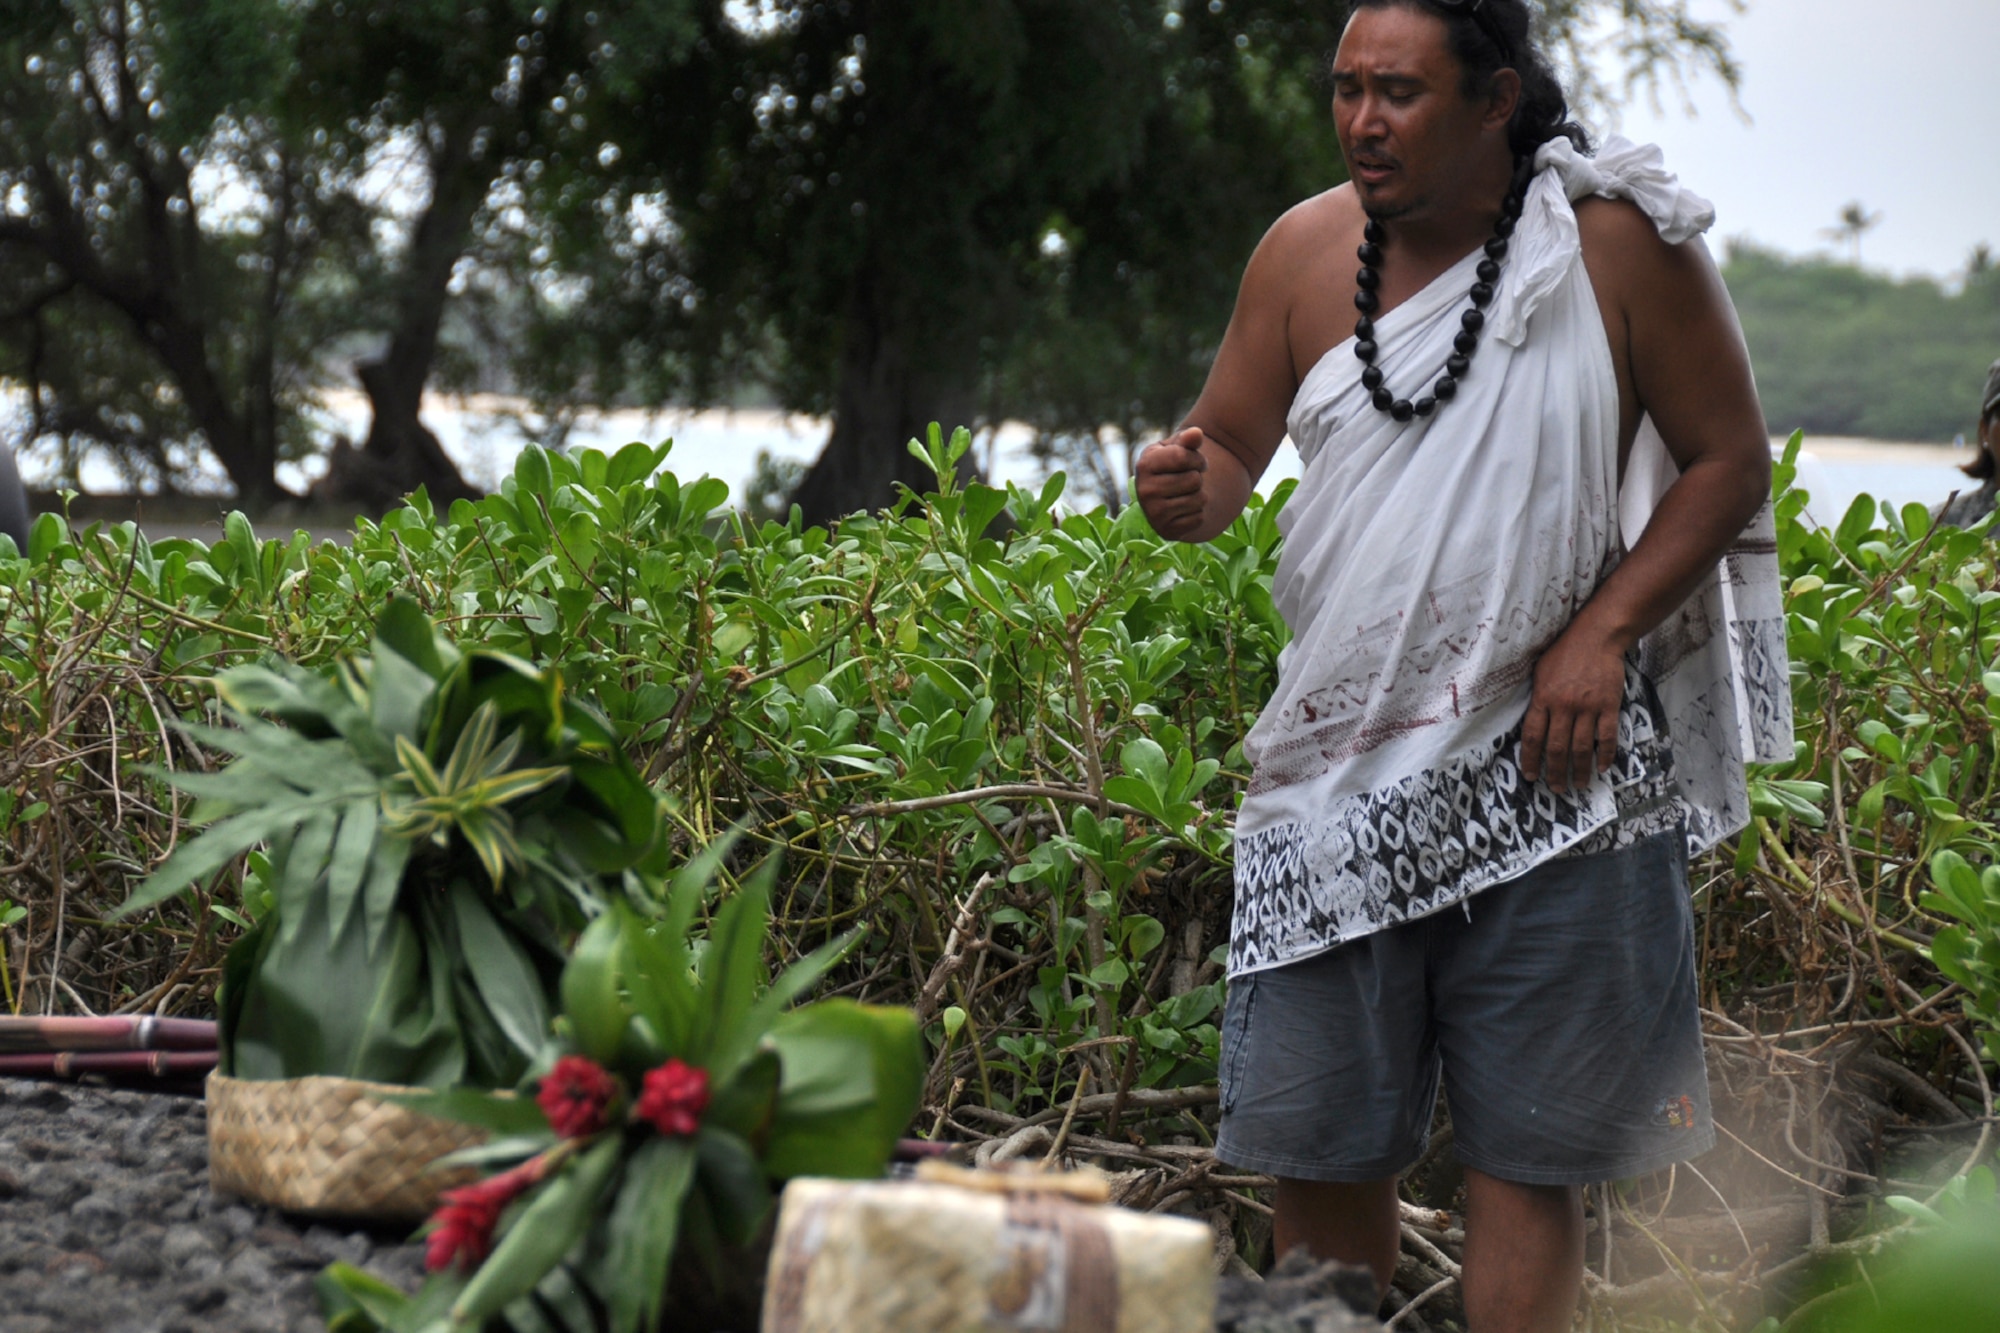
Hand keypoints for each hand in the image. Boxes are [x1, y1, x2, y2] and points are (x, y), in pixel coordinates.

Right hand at [1135, 427, 1208, 540]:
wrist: (1171, 496)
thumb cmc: (1176, 465)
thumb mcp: (1179, 448)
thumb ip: (1188, 439)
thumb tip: (1196, 433)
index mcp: (1144, 465)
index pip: (1183, 457)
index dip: (1197, 458)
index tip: (1194, 462)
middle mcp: (1144, 491)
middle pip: (1194, 480)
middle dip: (1198, 477)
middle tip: (1189, 479)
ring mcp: (1153, 514)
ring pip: (1199, 500)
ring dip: (1200, 495)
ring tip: (1187, 494)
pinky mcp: (1166, 531)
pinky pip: (1199, 519)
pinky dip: (1198, 513)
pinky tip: (1185, 509)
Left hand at [1519, 626, 1626, 793]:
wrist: (1597, 637)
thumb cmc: (1564, 652)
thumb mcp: (1539, 672)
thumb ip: (1536, 698)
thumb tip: (1530, 724)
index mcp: (1543, 698)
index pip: (1532, 737)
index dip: (1530, 760)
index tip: (1531, 776)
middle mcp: (1564, 706)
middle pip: (1557, 748)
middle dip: (1555, 772)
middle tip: (1556, 788)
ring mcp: (1588, 707)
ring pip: (1582, 748)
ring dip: (1580, 770)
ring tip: (1579, 785)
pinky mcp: (1608, 706)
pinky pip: (1607, 737)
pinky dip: (1605, 755)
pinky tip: (1603, 767)